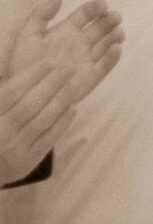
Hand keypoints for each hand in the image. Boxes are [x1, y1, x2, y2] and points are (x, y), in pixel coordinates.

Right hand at [0, 60, 75, 185]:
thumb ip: (7, 90)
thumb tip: (26, 64)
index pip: (13, 92)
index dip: (33, 75)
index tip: (51, 62)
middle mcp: (0, 133)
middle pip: (31, 104)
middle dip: (53, 83)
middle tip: (69, 68)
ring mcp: (14, 149)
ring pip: (43, 120)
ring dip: (62, 99)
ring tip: (74, 84)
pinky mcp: (27, 161)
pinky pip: (50, 138)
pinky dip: (63, 121)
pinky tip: (73, 107)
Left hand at [7, 0, 123, 104]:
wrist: (23, 93)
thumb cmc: (21, 65)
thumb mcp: (27, 35)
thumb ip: (41, 14)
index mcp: (66, 30)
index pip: (86, 14)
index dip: (96, 7)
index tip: (103, 5)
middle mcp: (79, 44)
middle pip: (100, 27)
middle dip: (110, 20)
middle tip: (115, 16)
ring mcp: (86, 60)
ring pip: (106, 45)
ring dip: (114, 37)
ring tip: (118, 32)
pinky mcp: (90, 78)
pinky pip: (105, 66)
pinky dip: (113, 58)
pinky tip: (116, 49)